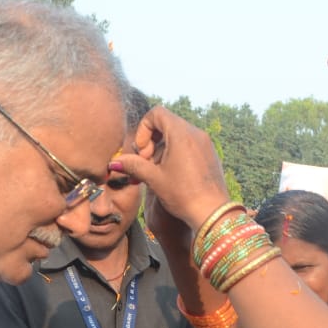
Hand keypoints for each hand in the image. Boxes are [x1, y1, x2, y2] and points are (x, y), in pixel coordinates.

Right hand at [112, 107, 230, 232]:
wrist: (213, 214)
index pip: (157, 113)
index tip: (142, 152)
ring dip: (162, 151)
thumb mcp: (154, 179)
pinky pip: (189, 146)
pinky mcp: (210, 155)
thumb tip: (115, 162)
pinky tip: (171, 176)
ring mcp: (205, 144)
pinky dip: (176, 155)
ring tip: (157, 174)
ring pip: (177, 136)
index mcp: (182, 133)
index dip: (144, 129)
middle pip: (166, 125)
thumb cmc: (183, 195)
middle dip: (151, 142)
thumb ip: (133, 165)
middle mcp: (196, 133)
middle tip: (146, 164)